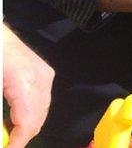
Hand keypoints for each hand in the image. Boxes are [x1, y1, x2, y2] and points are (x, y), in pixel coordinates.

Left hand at [3, 25, 54, 147]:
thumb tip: (1, 132)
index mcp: (23, 81)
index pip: (27, 122)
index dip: (18, 142)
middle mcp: (40, 79)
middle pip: (37, 119)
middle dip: (22, 136)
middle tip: (8, 144)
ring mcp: (45, 75)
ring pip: (41, 111)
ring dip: (26, 126)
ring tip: (10, 134)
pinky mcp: (44, 73)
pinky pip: (41, 101)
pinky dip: (30, 113)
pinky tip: (15, 118)